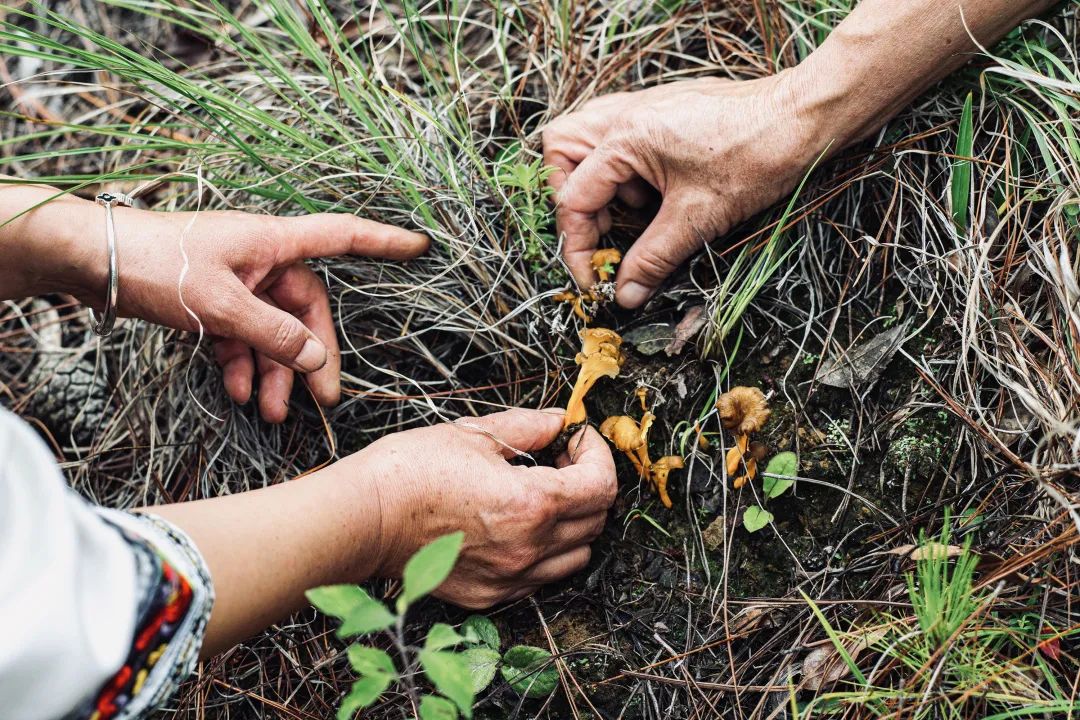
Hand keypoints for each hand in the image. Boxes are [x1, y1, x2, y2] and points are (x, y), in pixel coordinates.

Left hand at [77, 205, 427, 421]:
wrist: (89, 263)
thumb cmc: (154, 265)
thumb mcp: (218, 305)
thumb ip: (271, 333)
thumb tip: (313, 360)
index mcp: (273, 242)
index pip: (342, 236)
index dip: (383, 242)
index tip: (419, 245)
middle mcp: (263, 260)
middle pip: (306, 310)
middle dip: (309, 357)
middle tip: (321, 401)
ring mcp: (239, 282)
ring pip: (273, 331)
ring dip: (275, 371)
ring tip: (272, 411)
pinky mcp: (214, 301)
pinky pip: (244, 337)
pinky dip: (245, 364)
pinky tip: (241, 392)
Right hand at [352, 408, 617, 608]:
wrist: (364, 518)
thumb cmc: (410, 472)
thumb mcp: (474, 434)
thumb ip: (527, 427)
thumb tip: (558, 420)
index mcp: (533, 503)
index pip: (602, 485)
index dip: (598, 453)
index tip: (579, 438)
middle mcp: (530, 547)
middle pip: (596, 521)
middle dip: (589, 484)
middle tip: (560, 461)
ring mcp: (511, 577)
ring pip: (577, 555)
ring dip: (574, 523)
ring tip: (542, 495)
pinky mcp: (491, 594)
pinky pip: (541, 576)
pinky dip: (545, 551)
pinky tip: (516, 524)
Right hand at [542, 73, 826, 307]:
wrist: (806, 118)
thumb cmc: (757, 156)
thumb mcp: (698, 219)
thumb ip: (652, 258)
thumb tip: (625, 294)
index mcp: (625, 137)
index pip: (574, 197)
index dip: (578, 245)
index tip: (594, 278)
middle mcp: (627, 113)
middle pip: (561, 149)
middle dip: (573, 197)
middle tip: (605, 229)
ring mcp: (646, 106)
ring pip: (588, 137)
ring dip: (598, 179)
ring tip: (634, 207)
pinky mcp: (666, 109)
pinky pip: (621, 134)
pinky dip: (626, 167)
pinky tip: (657, 188)